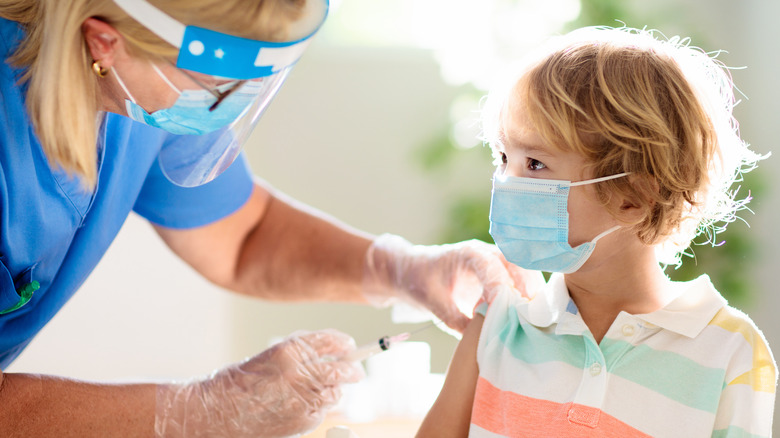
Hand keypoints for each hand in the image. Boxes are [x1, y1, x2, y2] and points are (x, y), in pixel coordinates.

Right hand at [154, 329, 364, 437]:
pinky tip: (302, 405)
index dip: (343, 343)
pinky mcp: (303, 420)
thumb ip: (300, 352)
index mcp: (289, 351)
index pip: (329, 342)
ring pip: (334, 392)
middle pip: (341, 370)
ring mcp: (303, 398)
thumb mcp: (271, 355)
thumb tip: (330, 351)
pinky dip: (319, 407)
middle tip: (355, 371)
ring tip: (316, 389)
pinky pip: (322, 411)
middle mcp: (299, 373)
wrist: (219, 411)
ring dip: (332, 390)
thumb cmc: (239, 382)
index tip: (350, 346)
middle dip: (352, 370)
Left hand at [362, 234, 543, 332]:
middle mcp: (488, 254)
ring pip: (526, 275)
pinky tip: (532, 321)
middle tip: (531, 320)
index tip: (509, 310)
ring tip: (535, 323)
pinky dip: (530, 301)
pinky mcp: (503, 277)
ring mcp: (499, 264)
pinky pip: (524, 285)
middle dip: (527, 292)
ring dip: (533, 297)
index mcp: (469, 254)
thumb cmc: (421, 282)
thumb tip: (482, 337)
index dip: (501, 287)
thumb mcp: (432, 303)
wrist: (416, 273)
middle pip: (518, 267)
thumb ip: (455, 318)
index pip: (491, 266)